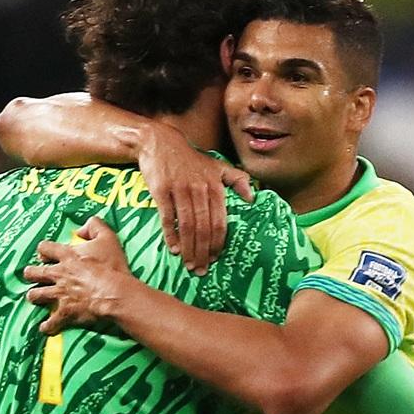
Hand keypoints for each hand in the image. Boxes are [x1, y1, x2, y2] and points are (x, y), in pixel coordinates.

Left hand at [24, 217, 137, 334]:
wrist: (115, 293)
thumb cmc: (112, 266)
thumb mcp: (107, 237)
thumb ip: (94, 226)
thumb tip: (80, 229)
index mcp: (66, 256)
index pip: (45, 248)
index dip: (43, 251)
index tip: (46, 255)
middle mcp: (58, 274)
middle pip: (33, 273)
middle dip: (31, 274)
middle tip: (32, 275)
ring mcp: (59, 294)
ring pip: (35, 295)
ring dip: (34, 296)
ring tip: (34, 297)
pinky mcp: (65, 312)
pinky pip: (50, 322)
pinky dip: (47, 326)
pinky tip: (45, 328)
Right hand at [139, 123, 251, 274]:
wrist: (160, 143)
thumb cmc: (191, 160)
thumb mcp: (217, 165)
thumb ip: (237, 180)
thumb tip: (253, 199)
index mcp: (215, 186)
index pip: (220, 221)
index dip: (218, 243)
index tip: (215, 259)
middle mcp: (200, 189)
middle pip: (204, 228)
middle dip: (203, 252)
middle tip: (201, 270)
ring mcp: (180, 189)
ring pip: (187, 226)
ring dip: (188, 248)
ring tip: (188, 264)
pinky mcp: (161, 190)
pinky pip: (167, 218)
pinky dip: (171, 235)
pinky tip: (174, 249)